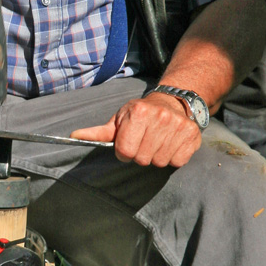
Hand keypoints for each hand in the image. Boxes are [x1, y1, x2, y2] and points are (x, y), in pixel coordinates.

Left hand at [71, 92, 202, 167]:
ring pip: (159, 162)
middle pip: (142, 159)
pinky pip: (177, 162)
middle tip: (144, 143)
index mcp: (138, 112)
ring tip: (157, 143)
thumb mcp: (119, 120)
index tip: (128, 144)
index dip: (124, 152)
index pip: (125, 152)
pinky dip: (172, 158)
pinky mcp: (192, 136)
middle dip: (140, 155)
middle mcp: (160, 117)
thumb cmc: (139, 115)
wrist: (171, 103)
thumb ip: (98, 132)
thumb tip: (74, 136)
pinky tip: (170, 145)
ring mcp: (178, 126)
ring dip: (155, 157)